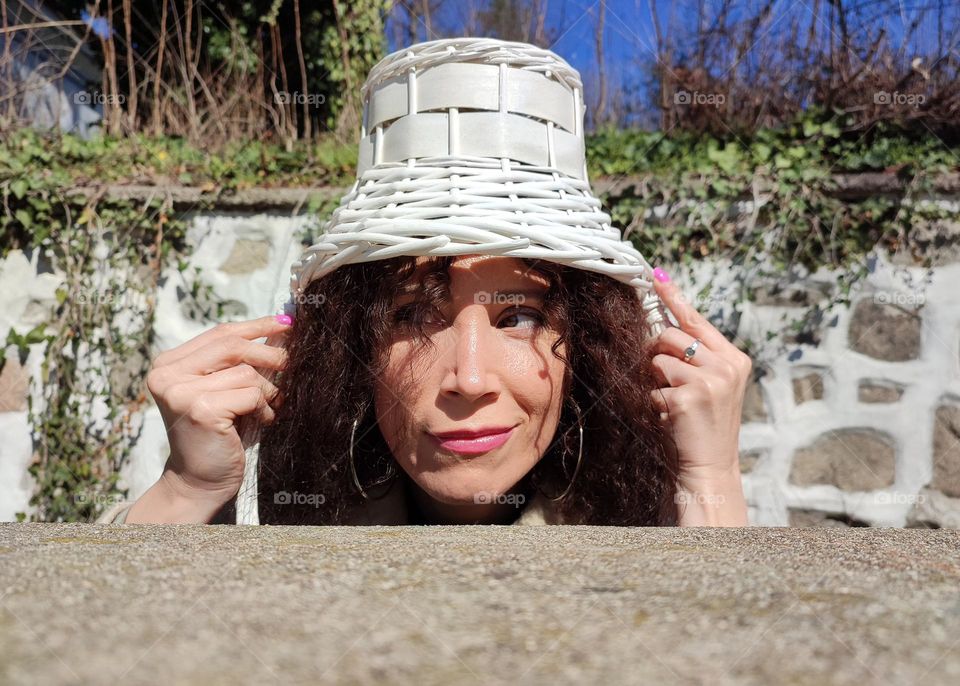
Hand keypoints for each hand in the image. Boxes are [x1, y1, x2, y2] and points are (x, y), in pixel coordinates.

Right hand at [145, 314, 291, 502]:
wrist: (199, 481)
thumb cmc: (219, 433)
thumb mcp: (227, 389)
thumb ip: (243, 359)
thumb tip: (282, 326)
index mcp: (169, 364)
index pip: (220, 334)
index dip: (257, 325)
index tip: (287, 323)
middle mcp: (167, 374)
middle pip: (232, 346)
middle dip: (269, 354)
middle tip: (290, 365)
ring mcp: (181, 392)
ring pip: (247, 372)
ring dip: (268, 391)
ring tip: (265, 408)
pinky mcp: (201, 410)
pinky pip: (251, 394)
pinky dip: (264, 408)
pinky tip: (259, 421)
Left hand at [648, 268, 751, 524]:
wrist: (712, 468)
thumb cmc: (704, 427)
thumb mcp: (711, 386)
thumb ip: (696, 358)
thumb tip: (661, 329)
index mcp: (734, 359)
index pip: (698, 321)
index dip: (674, 298)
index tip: (656, 276)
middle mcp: (726, 365)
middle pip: (670, 335)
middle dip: (656, 354)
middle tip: (664, 381)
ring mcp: (709, 380)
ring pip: (658, 359)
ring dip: (655, 381)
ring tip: (672, 403)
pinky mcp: (688, 396)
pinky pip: (652, 386)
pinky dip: (653, 401)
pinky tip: (670, 418)